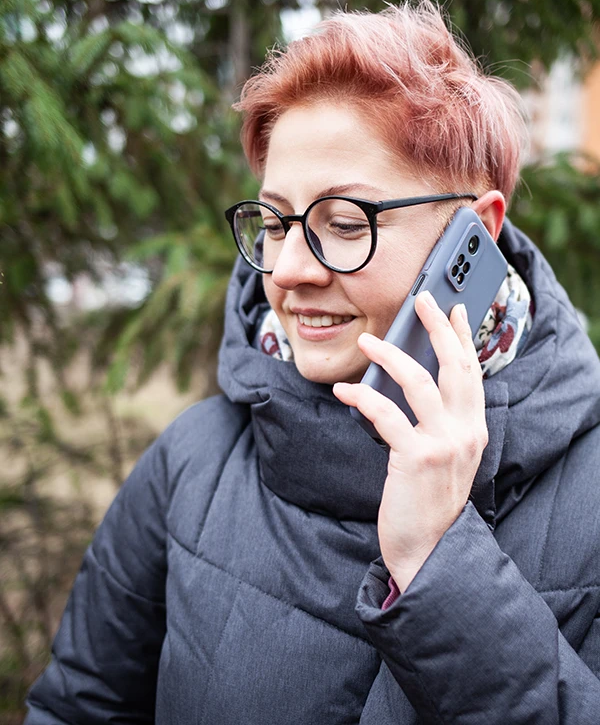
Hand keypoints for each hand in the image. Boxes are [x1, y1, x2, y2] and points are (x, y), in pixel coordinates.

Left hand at [333, 290, 487, 592]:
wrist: (429, 550)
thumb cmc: (428, 501)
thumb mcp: (446, 457)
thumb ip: (440, 422)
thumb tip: (410, 382)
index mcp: (474, 429)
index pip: (472, 372)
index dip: (463, 337)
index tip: (455, 309)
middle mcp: (465, 432)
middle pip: (454, 366)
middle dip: (437, 327)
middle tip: (423, 299)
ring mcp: (443, 444)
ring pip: (418, 381)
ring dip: (391, 354)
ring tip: (370, 338)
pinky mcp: (416, 458)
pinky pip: (385, 414)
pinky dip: (362, 396)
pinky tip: (345, 390)